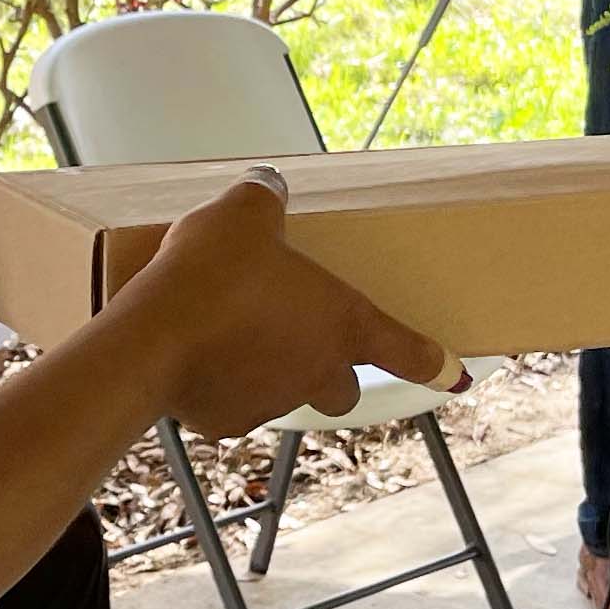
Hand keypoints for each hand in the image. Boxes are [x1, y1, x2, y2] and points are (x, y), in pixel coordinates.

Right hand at [130, 169, 443, 436]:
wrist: (153, 339)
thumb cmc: (212, 276)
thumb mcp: (242, 214)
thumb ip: (262, 199)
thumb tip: (265, 188)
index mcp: (341, 322)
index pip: (406, 349)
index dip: (435, 363)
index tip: (456, 377)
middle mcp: (316, 371)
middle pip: (342, 388)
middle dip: (331, 372)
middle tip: (297, 338)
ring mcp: (271, 400)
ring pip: (284, 394)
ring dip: (268, 372)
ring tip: (227, 335)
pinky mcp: (224, 420)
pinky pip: (232, 403)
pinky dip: (220, 385)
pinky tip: (193, 356)